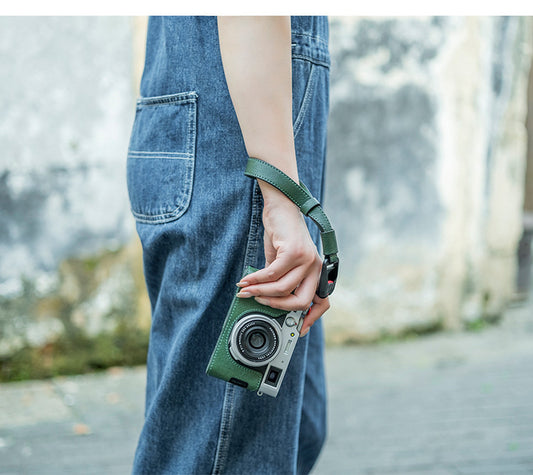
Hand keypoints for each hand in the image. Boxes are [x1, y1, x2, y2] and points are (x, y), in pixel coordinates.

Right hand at [236, 184, 329, 336]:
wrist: (281, 206)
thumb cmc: (281, 233)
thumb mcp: (283, 261)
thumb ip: (281, 280)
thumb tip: (267, 300)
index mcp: (316, 271)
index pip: (322, 302)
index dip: (312, 318)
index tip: (299, 330)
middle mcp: (316, 267)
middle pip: (301, 301)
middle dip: (278, 307)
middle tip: (260, 302)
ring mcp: (307, 259)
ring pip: (282, 289)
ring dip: (260, 292)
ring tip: (246, 291)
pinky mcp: (294, 252)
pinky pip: (272, 274)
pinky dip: (256, 279)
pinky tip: (246, 280)